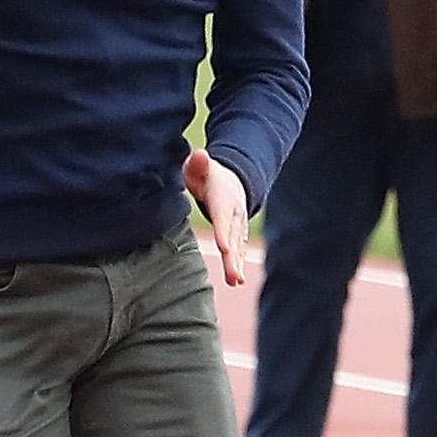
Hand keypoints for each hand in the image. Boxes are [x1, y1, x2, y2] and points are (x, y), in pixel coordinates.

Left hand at [185, 151, 249, 287]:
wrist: (230, 179)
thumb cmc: (206, 174)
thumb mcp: (200, 166)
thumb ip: (198, 163)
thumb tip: (200, 155)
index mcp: (223, 198)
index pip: (222, 216)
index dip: (223, 232)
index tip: (223, 248)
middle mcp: (234, 213)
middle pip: (233, 236)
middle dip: (233, 256)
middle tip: (233, 275)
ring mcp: (238, 224)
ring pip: (237, 245)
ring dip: (236, 264)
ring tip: (236, 281)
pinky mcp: (238, 233)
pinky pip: (238, 249)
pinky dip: (237, 263)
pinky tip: (236, 280)